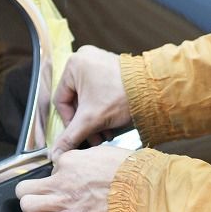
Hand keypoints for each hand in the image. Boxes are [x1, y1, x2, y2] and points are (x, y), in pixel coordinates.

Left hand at [16, 145, 133, 211]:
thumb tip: (74, 163)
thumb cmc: (125, 169)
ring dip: (34, 210)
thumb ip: (80, 158)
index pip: (49, 167)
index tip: (64, 179)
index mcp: (67, 161)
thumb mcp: (98, 152)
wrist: (140, 187)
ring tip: (44, 211)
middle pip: (24, 188)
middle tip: (38, 197)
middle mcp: (61, 180)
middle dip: (28, 193)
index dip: (55, 174)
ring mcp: (65, 201)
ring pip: (28, 206)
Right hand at [51, 46, 130, 160]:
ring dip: (94, 117)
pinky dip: (102, 106)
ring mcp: (98, 60)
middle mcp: (84, 58)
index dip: (70, 122)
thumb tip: (55, 152)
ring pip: (88, 97)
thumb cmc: (124, 96)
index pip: (62, 100)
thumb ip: (71, 136)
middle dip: (86, 122)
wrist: (155, 91)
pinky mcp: (110, 66)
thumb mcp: (91, 119)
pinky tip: (111, 120)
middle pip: (76, 99)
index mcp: (73, 64)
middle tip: (95, 137)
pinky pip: (99, 89)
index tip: (80, 134)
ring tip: (106, 132)